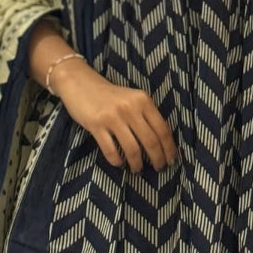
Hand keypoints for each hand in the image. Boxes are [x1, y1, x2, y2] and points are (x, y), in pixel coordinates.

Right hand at [54, 61, 178, 173]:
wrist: (81, 83)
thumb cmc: (110, 96)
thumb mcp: (133, 99)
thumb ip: (146, 115)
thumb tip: (162, 143)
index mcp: (143, 100)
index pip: (162, 128)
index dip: (169, 148)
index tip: (171, 160)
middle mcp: (130, 107)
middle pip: (150, 141)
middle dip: (157, 159)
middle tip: (159, 169)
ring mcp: (113, 116)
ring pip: (132, 148)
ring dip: (137, 163)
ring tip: (137, 169)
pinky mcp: (96, 124)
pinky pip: (110, 150)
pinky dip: (117, 161)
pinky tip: (119, 163)